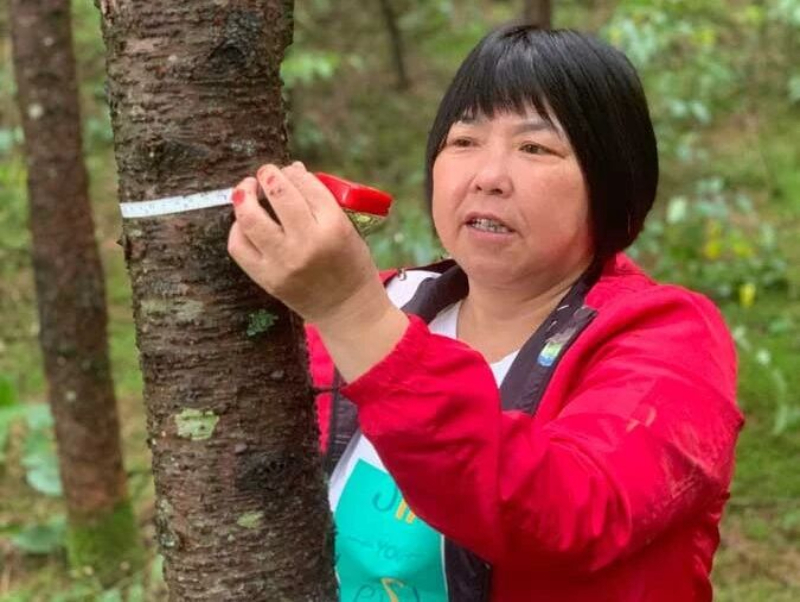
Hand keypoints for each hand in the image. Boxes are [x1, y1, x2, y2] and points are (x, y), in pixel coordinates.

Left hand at [227, 161, 385, 326]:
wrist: (347, 309)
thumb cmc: (350, 263)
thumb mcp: (347, 228)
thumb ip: (321, 201)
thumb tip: (291, 171)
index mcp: (334, 227)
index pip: (305, 185)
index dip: (293, 171)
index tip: (289, 171)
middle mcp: (307, 243)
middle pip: (278, 194)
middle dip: (267, 175)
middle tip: (265, 173)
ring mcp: (284, 262)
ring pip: (250, 218)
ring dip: (244, 196)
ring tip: (246, 190)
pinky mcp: (267, 278)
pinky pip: (239, 246)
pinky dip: (237, 229)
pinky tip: (244, 222)